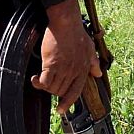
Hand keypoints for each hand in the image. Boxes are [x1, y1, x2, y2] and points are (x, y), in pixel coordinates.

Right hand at [33, 0, 101, 114]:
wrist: (66, 23)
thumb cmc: (77, 34)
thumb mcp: (90, 49)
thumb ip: (94, 63)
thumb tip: (98, 73)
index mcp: (82, 70)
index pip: (76, 92)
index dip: (68, 103)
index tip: (62, 110)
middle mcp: (73, 72)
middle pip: (61, 91)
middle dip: (54, 91)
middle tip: (48, 84)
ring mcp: (62, 69)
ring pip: (52, 88)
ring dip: (45, 87)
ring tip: (41, 80)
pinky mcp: (51, 64)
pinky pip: (44, 82)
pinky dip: (38, 83)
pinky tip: (35, 78)